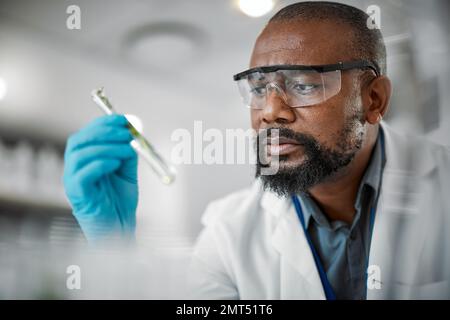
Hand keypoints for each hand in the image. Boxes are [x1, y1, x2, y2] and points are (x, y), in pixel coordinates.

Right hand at [63, 115, 137, 241]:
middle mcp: (74, 167)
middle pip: (79, 140)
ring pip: (80, 155)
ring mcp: (72, 180)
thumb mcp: (127, 171)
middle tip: (126, 132)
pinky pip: (83, 174)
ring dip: (106, 147)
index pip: (87, 133)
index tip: (125, 120)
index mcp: (85, 159)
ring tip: (127, 150)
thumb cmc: (120, 201)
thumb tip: (132, 133)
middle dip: (104, 132)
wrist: (119, 227)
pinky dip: (100, 164)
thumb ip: (128, 153)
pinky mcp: (76, 194)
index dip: (104, 123)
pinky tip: (115, 164)